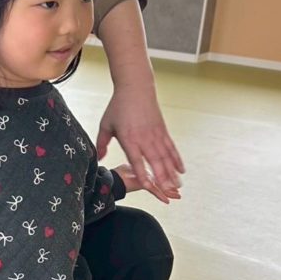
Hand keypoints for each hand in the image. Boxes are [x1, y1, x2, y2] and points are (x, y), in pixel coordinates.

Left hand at [97, 85, 184, 199]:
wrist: (136, 87)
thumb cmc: (118, 106)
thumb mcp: (106, 124)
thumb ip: (102, 143)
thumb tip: (98, 158)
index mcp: (129, 138)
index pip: (136, 159)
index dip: (142, 173)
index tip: (148, 186)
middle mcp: (144, 138)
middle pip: (155, 161)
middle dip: (162, 177)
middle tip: (169, 192)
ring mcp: (155, 134)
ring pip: (165, 156)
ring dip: (172, 172)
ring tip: (178, 186)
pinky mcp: (163, 130)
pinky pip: (171, 148)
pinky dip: (177, 159)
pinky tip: (181, 170)